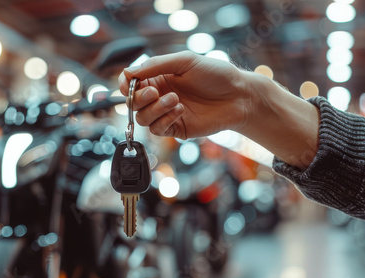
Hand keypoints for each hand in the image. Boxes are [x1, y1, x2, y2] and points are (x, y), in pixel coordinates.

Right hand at [118, 51, 249, 139]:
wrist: (238, 96)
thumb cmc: (215, 74)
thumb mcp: (184, 61)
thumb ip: (155, 65)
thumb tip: (127, 72)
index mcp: (159, 78)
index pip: (131, 84)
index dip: (126, 85)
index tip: (130, 85)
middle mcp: (160, 96)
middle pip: (133, 103)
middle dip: (140, 98)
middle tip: (155, 92)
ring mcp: (167, 114)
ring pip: (143, 118)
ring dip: (155, 109)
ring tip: (176, 100)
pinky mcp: (176, 129)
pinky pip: (157, 130)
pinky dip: (164, 120)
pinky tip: (180, 111)